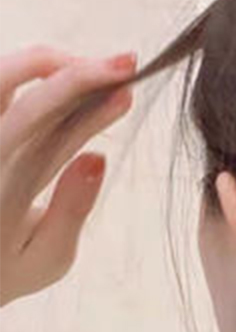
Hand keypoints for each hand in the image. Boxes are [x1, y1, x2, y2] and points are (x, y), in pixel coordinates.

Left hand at [0, 45, 136, 307]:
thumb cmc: (6, 269)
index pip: (41, 121)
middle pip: (18, 86)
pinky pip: (1, 92)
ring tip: (90, 72)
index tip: (127, 80)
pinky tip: (63, 84)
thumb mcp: (48, 259)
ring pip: (1, 78)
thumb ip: (71, 210)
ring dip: (48, 64)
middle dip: (75, 67)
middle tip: (123, 62)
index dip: (84, 92)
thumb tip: (97, 157)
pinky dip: (33, 76)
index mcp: (2, 184)